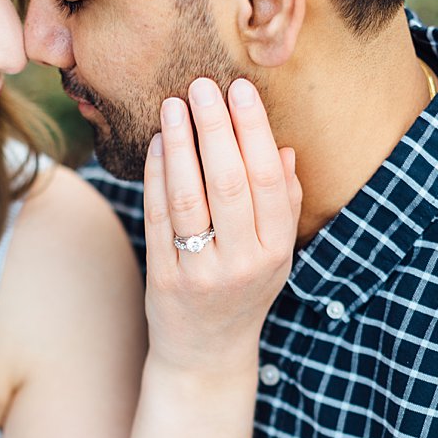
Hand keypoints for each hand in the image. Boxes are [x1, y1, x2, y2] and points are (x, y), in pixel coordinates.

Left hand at [143, 76, 300, 377]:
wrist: (205, 352)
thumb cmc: (243, 290)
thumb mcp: (276, 253)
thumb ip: (282, 203)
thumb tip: (282, 149)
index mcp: (275, 249)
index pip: (266, 179)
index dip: (252, 130)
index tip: (240, 89)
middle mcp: (241, 262)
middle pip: (228, 183)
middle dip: (215, 129)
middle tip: (202, 85)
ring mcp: (199, 272)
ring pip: (188, 198)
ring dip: (180, 146)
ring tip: (173, 105)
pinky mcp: (162, 278)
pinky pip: (157, 219)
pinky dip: (155, 178)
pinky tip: (156, 144)